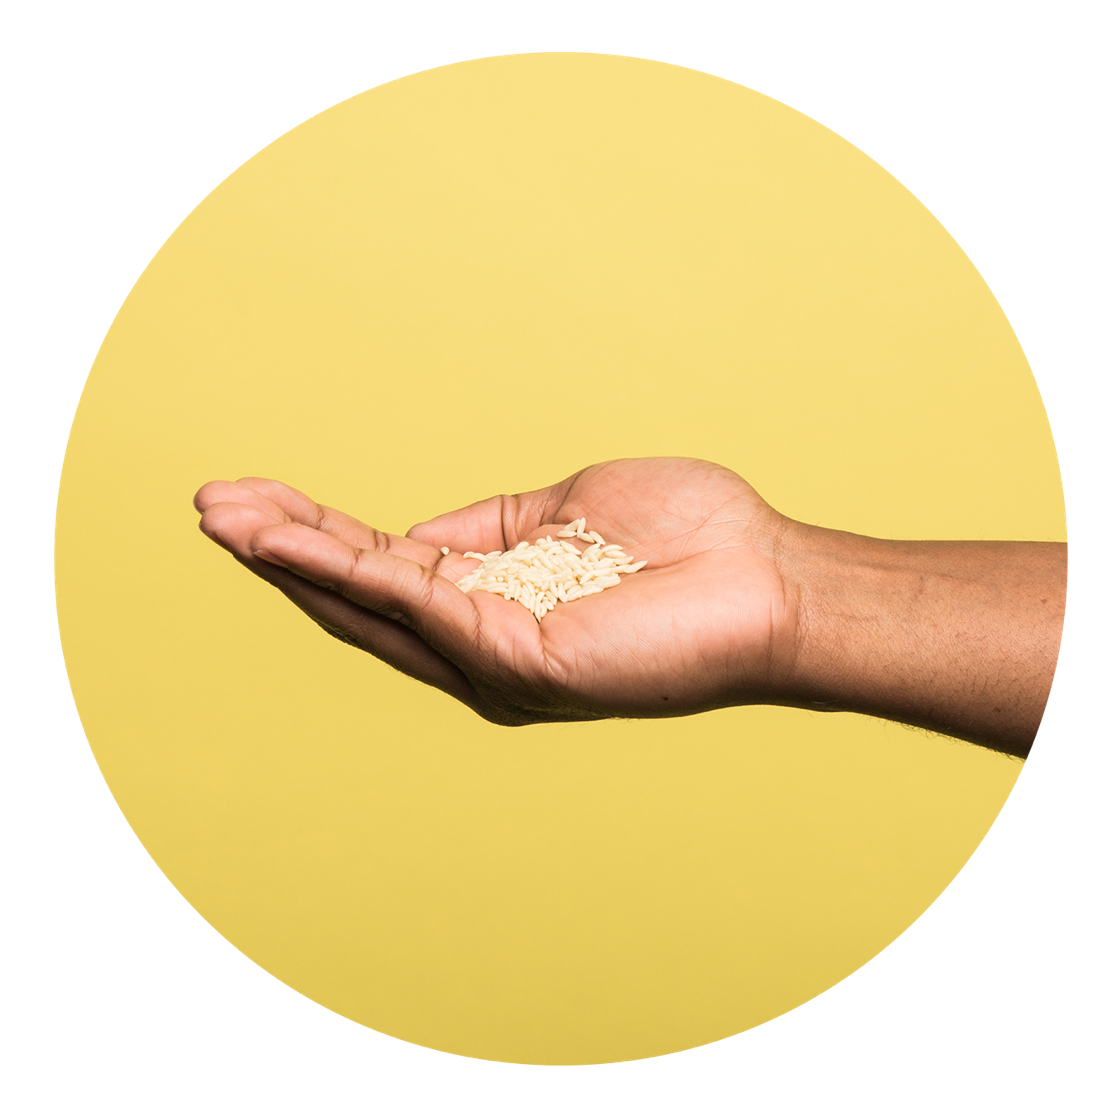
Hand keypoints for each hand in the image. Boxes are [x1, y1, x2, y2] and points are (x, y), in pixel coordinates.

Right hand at [194, 458, 799, 725]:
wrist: (771, 579)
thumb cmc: (688, 541)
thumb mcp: (564, 515)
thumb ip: (488, 528)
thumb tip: (414, 533)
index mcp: (496, 606)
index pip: (388, 569)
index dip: (320, 532)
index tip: (259, 495)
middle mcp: (484, 646)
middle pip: (362, 597)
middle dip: (284, 549)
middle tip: (211, 506)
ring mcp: (497, 662)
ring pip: (374, 608)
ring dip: (295, 560)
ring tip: (224, 519)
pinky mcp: (518, 663)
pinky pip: (419, 606)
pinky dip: (351, 570)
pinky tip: (294, 540)